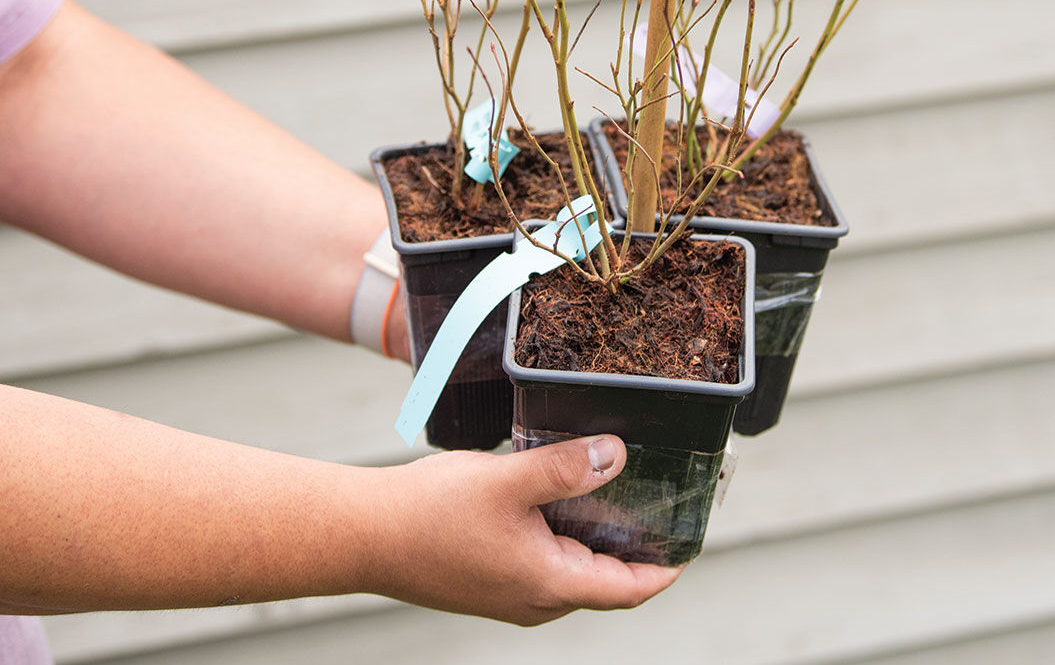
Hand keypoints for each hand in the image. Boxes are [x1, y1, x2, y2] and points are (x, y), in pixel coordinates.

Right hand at [373, 434, 680, 623]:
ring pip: (574, 570)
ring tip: (617, 491)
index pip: (629, 589)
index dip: (666, 568)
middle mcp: (535, 600)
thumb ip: (566, 468)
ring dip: (598, 538)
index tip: (691, 541)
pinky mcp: (490, 580)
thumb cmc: (430, 513)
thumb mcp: (508, 481)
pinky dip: (565, 535)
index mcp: (549, 584)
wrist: (363, 535)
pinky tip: (561, 496)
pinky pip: (545, 563)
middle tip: (659, 502)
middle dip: (635, 548)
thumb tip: (617, 454)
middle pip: (605, 581)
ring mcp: (510, 594)